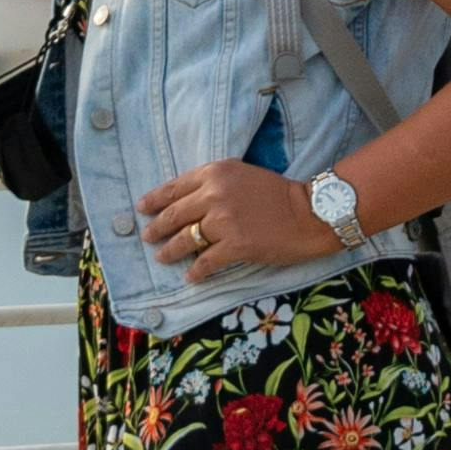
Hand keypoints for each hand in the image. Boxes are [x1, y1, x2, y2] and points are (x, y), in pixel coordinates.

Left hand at [134, 157, 352, 283]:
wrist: (308, 212)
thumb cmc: (277, 193)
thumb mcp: (240, 175)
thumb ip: (213, 184)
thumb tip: (186, 204)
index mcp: (215, 173)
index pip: (174, 188)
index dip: (154, 200)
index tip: (142, 209)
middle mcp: (214, 194)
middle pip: (174, 215)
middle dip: (156, 229)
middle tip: (147, 238)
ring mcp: (223, 221)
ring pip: (185, 240)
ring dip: (170, 252)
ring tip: (163, 258)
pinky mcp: (235, 246)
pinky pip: (205, 262)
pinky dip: (196, 271)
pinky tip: (191, 276)